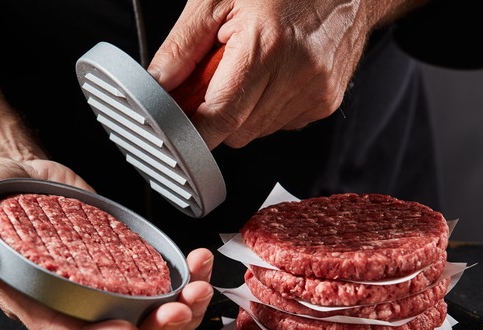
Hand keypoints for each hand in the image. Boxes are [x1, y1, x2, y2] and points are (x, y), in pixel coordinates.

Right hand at [0, 158, 214, 329]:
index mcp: (28, 296)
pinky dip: (183, 278)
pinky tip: (197, 260)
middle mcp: (67, 298)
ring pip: (143, 316)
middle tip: (180, 309)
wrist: (9, 172)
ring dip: (179, 311)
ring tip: (201, 287)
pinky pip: (155, 283)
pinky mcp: (119, 259)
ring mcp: (97, 281)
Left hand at [148, 0, 420, 147]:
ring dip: (239, 110)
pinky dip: (264, 107)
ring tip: (245, 67)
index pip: (217, 118)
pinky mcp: (325, 102)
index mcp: (266, 46)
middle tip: (211, 77)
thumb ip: (182, 46)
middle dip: (212, 112)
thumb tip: (156, 83)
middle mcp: (297, 74)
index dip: (189, 128)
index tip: (173, 121)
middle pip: (233, 131)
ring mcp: (315, 92)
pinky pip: (278, 124)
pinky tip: (269, 75)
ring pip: (254, 132)